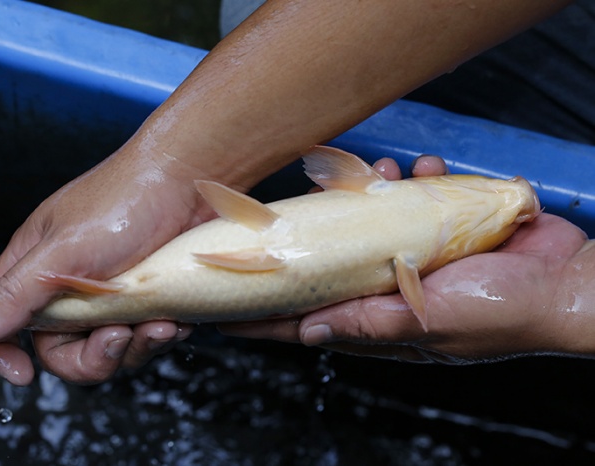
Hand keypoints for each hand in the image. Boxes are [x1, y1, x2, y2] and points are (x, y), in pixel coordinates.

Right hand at [0, 146, 212, 384]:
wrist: (192, 179)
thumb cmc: (125, 200)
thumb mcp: (65, 249)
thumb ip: (18, 292)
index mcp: (36, 269)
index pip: (1, 320)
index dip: (3, 352)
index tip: (23, 375)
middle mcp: (70, 286)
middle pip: (63, 349)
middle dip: (93, 356)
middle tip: (118, 337)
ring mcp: (112, 294)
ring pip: (111, 348)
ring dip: (136, 345)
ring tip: (159, 324)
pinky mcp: (147, 297)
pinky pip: (146, 336)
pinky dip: (160, 334)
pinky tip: (175, 318)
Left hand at [219, 157, 591, 362]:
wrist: (565, 280)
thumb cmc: (502, 312)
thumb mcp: (429, 324)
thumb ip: (368, 324)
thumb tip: (308, 333)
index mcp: (377, 321)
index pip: (302, 321)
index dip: (260, 319)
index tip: (217, 311)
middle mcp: (383, 290)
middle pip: (324, 264)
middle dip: (309, 234)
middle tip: (295, 204)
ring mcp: (406, 257)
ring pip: (360, 223)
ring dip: (367, 193)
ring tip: (381, 171)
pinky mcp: (433, 229)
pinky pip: (405, 200)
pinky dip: (411, 183)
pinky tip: (425, 171)